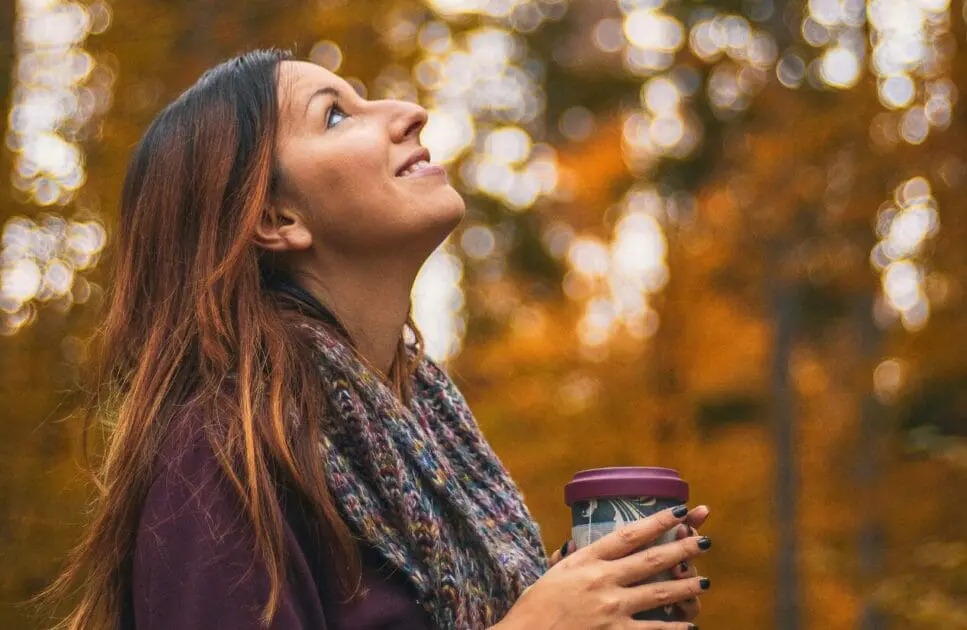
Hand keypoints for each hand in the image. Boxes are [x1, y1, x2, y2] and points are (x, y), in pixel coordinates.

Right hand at [502, 506, 710, 629]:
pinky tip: (688, 626)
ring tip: (705, 581)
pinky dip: (672, 628)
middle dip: (682, 549)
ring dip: (686, 586)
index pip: (628, 535)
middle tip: (705, 542)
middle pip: (651, 560)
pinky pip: (651, 629)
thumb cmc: (535, 606)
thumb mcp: (552, 573)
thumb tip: (575, 543)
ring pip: (658, 593)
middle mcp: (602, 580)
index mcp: (586, 560)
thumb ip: (570, 558)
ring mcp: (611, 608)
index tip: (678, 511)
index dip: (656, 521)